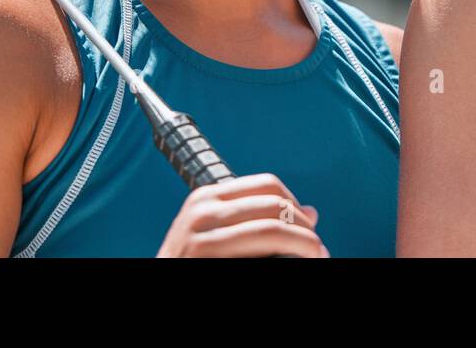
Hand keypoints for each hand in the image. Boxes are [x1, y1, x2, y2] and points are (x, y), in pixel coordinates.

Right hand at [156, 173, 329, 257]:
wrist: (156, 289)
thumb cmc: (191, 263)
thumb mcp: (214, 233)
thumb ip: (254, 217)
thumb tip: (312, 212)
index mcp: (207, 197)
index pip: (268, 185)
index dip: (296, 206)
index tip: (309, 228)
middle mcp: (202, 211)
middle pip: (276, 207)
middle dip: (306, 229)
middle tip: (318, 248)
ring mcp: (202, 239)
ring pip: (274, 231)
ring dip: (305, 245)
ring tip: (317, 257)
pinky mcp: (206, 260)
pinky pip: (261, 256)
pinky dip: (287, 261)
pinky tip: (297, 265)